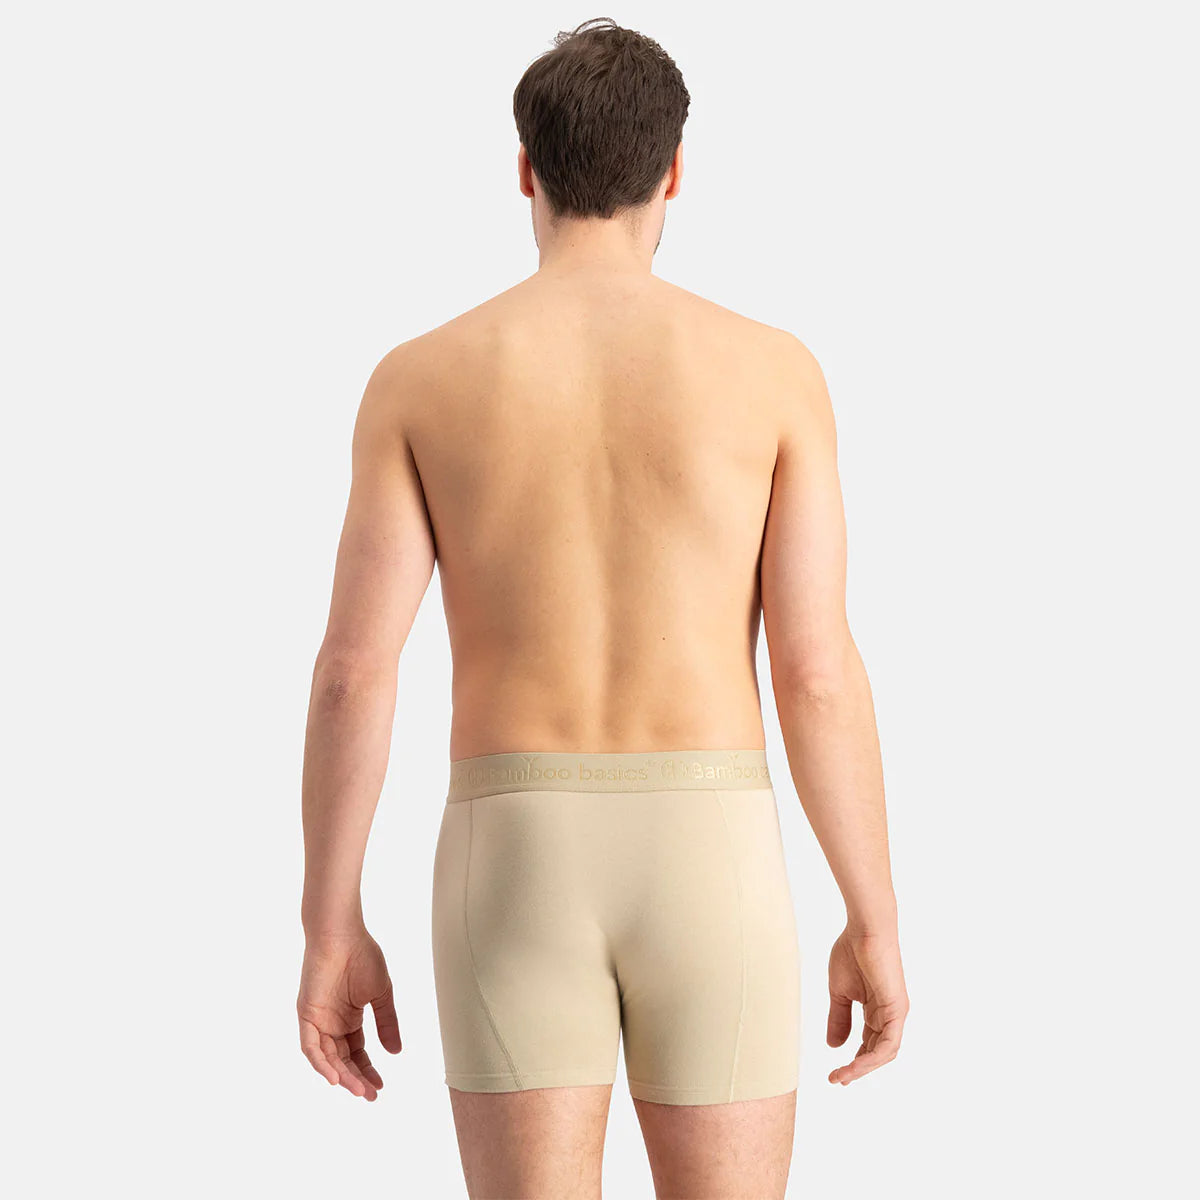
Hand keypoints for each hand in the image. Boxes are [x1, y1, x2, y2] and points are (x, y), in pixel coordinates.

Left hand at [297, 929, 401, 1100]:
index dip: (367, 1070)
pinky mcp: (307, 1015)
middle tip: (371, 1095)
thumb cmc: (362, 956)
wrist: (343, 934)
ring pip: (327, 1058)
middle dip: (356, 1079)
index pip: (356, 1052)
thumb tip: (395, 1052)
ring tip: (359, 1090)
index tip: (381, 1086)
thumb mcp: (381, 994)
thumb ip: (387, 1022)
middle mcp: (331, 1023)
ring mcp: (318, 1021)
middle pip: (342, 1060)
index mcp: (348, 1017)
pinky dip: (321, 1064)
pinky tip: (336, 1078)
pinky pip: (311, 1047)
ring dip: (342, 1076)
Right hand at [826, 926, 907, 1084]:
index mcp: (877, 1009)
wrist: (865, 929)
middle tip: (837, 1079)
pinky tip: (855, 1064)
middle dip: (857, 1069)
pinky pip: (888, 1043)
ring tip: (842, 1076)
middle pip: (877, 1052)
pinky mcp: (897, 1010)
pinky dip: (872, 1057)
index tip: (836, 1072)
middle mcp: (890, 1015)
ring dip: (863, 1068)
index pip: (869, 1043)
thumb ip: (839, 1018)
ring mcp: (896, 1013)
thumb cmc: (852, 952)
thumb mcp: (839, 992)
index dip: (854, 1060)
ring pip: (884, 1052)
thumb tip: (833, 1046)